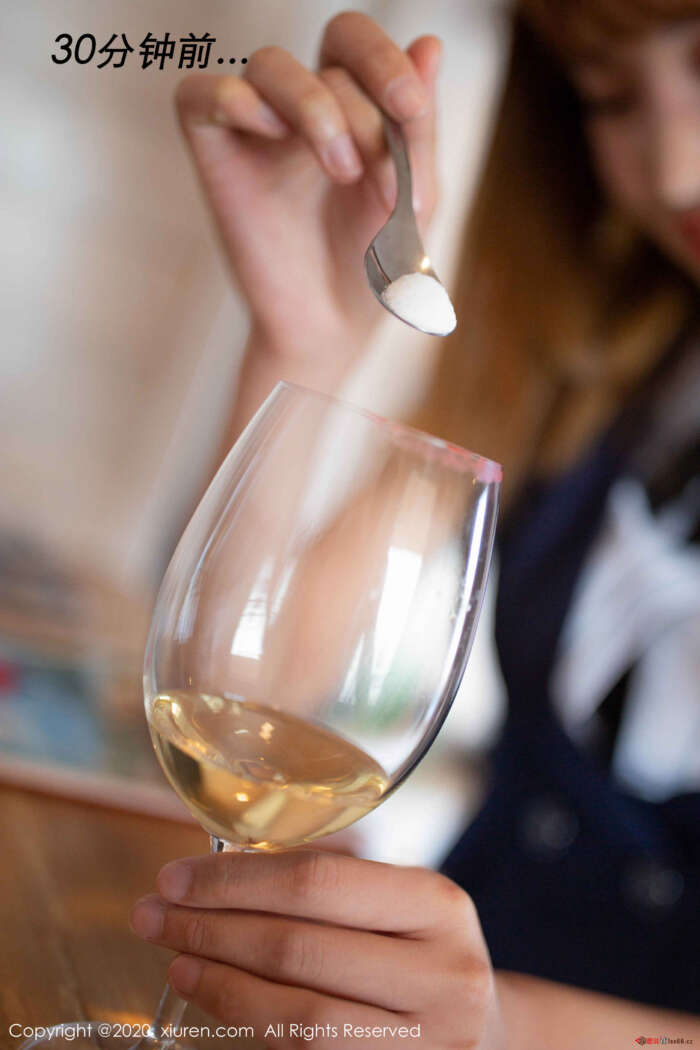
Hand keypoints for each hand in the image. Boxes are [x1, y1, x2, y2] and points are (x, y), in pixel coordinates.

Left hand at [130, 849, 501, 1048]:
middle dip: (210, 927)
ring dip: (219, 984)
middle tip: (152, 915)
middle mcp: (444, 974)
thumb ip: (329, 885)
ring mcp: (428, 1043)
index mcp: (438, 905)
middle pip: (298, 947)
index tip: (175, 876)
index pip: (318, 882)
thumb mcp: (399, 903)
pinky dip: (251, 1024)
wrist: (489, 1033)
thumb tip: (218, 871)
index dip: (235, 879)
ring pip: (297, 1016)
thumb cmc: (420, 952)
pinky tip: (215, 999)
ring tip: (175, 962)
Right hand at [176, 12, 441, 362]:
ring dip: (315, 107)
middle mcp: (305, 105)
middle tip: (374, 159)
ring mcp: (256, 127)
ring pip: (270, 64)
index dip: (385, 59)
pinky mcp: (215, 153)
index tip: (409, 107)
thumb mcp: (414, 196)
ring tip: (341, 170)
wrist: (336, 327)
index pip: (360, 42)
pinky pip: (201, 94)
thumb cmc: (375, 265)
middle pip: (328, 45)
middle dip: (362, 101)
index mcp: (355, 105)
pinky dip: (234, 98)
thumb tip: (429, 43)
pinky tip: (272, 133)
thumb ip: (418, 127)